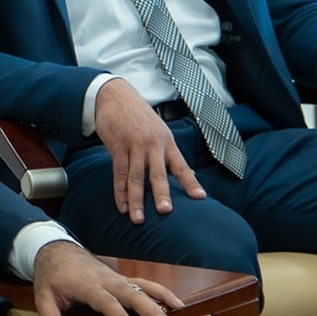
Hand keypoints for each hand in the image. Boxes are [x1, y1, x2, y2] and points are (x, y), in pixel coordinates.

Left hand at [30, 240, 181, 315]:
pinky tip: (176, 304)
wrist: (56, 249)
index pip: (107, 302)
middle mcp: (106, 280)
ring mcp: (116, 278)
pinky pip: (144, 284)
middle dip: (152, 310)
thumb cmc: (51, 274)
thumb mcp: (43, 294)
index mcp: (87, 285)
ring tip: (180, 314)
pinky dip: (161, 292)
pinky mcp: (121, 279)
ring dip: (162, 299)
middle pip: (132, 294)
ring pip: (143, 287)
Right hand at [94, 79, 207, 222]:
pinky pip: (118, 173)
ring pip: (136, 177)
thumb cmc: (139, 117)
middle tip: (166, 211)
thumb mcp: (159, 132)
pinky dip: (120, 191)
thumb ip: (171, 155)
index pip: (181, 166)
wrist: (116, 96)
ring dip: (136, 199)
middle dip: (162, 193)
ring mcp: (134, 145)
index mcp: (167, 143)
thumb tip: (191, 175)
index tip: (200, 198)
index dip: (191, 182)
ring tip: (138, 219)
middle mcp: (153, 145)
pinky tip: (122, 206)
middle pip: (158, 173)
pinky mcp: (118, 146)